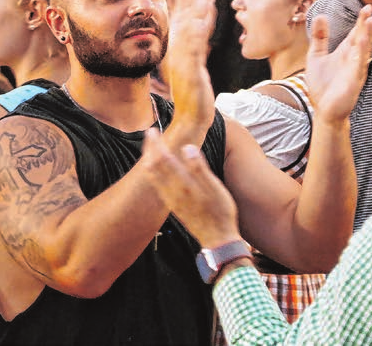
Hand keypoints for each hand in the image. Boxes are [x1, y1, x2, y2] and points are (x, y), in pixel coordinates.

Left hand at [141, 129, 240, 248]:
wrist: (218, 239)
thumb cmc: (221, 212)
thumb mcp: (215, 188)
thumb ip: (200, 168)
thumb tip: (187, 147)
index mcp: (183, 184)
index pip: (163, 159)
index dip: (156, 144)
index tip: (153, 130)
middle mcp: (172, 192)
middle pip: (154, 167)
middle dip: (150, 149)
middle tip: (150, 134)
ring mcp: (171, 201)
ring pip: (153, 177)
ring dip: (150, 160)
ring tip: (151, 149)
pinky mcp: (173, 207)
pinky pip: (157, 187)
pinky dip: (154, 174)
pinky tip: (156, 172)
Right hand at [163, 0, 215, 141]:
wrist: (191, 117)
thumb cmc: (192, 93)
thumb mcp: (191, 65)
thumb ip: (194, 47)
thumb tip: (197, 30)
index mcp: (178, 48)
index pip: (180, 17)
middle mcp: (177, 51)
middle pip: (182, 17)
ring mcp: (182, 60)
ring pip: (188, 28)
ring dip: (194, 7)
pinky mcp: (190, 69)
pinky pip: (195, 45)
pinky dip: (199, 28)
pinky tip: (205, 15)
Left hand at [305, 8, 371, 124]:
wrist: (324, 110)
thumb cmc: (322, 86)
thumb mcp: (316, 56)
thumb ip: (320, 37)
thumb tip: (320, 15)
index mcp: (346, 53)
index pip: (355, 33)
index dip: (361, 21)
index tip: (366, 7)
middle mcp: (353, 59)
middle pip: (362, 38)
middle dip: (366, 24)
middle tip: (370, 8)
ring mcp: (355, 70)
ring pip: (364, 49)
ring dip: (367, 35)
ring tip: (371, 20)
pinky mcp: (353, 81)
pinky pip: (358, 65)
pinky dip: (360, 53)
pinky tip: (361, 41)